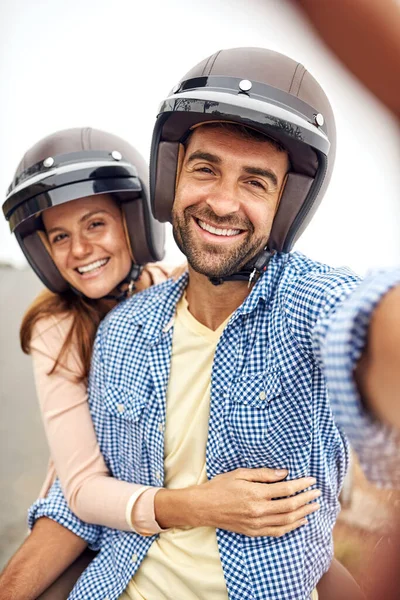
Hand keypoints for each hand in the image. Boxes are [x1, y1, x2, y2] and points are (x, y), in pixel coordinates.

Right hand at [155, 468, 319, 537]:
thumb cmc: (220, 486)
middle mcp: (258, 511)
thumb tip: (284, 473)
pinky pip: (277, 532)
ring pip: (286, 521)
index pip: (285, 489)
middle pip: (290, 507)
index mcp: (255, 494)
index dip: (301, 485)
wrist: (203, 507)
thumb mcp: (240, 474)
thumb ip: (263, 474)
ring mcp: (256, 524)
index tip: (311, 480)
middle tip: (317, 493)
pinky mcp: (253, 532)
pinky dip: (291, 527)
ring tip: (313, 506)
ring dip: (303, 514)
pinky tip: (300, 521)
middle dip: (306, 499)